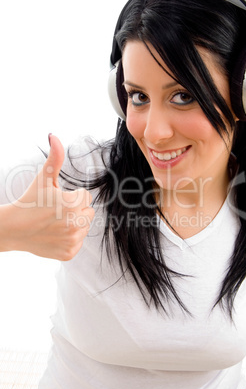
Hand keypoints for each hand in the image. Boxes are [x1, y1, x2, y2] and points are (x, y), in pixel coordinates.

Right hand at [10, 134, 93, 260]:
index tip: (56, 200)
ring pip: (85, 227)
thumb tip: (54, 135)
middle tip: (56, 211)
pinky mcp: (69, 253)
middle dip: (75, 209)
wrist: (13, 229)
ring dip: (74, 224)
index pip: (86, 197)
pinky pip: (79, 241)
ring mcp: (72, 241)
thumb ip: (54, 157)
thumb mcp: (43, 178)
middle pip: (89, 212)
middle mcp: (75, 224)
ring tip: (55, 222)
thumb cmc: (29, 200)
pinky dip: (69, 239)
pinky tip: (54, 234)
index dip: (72, 196)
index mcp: (72, 204)